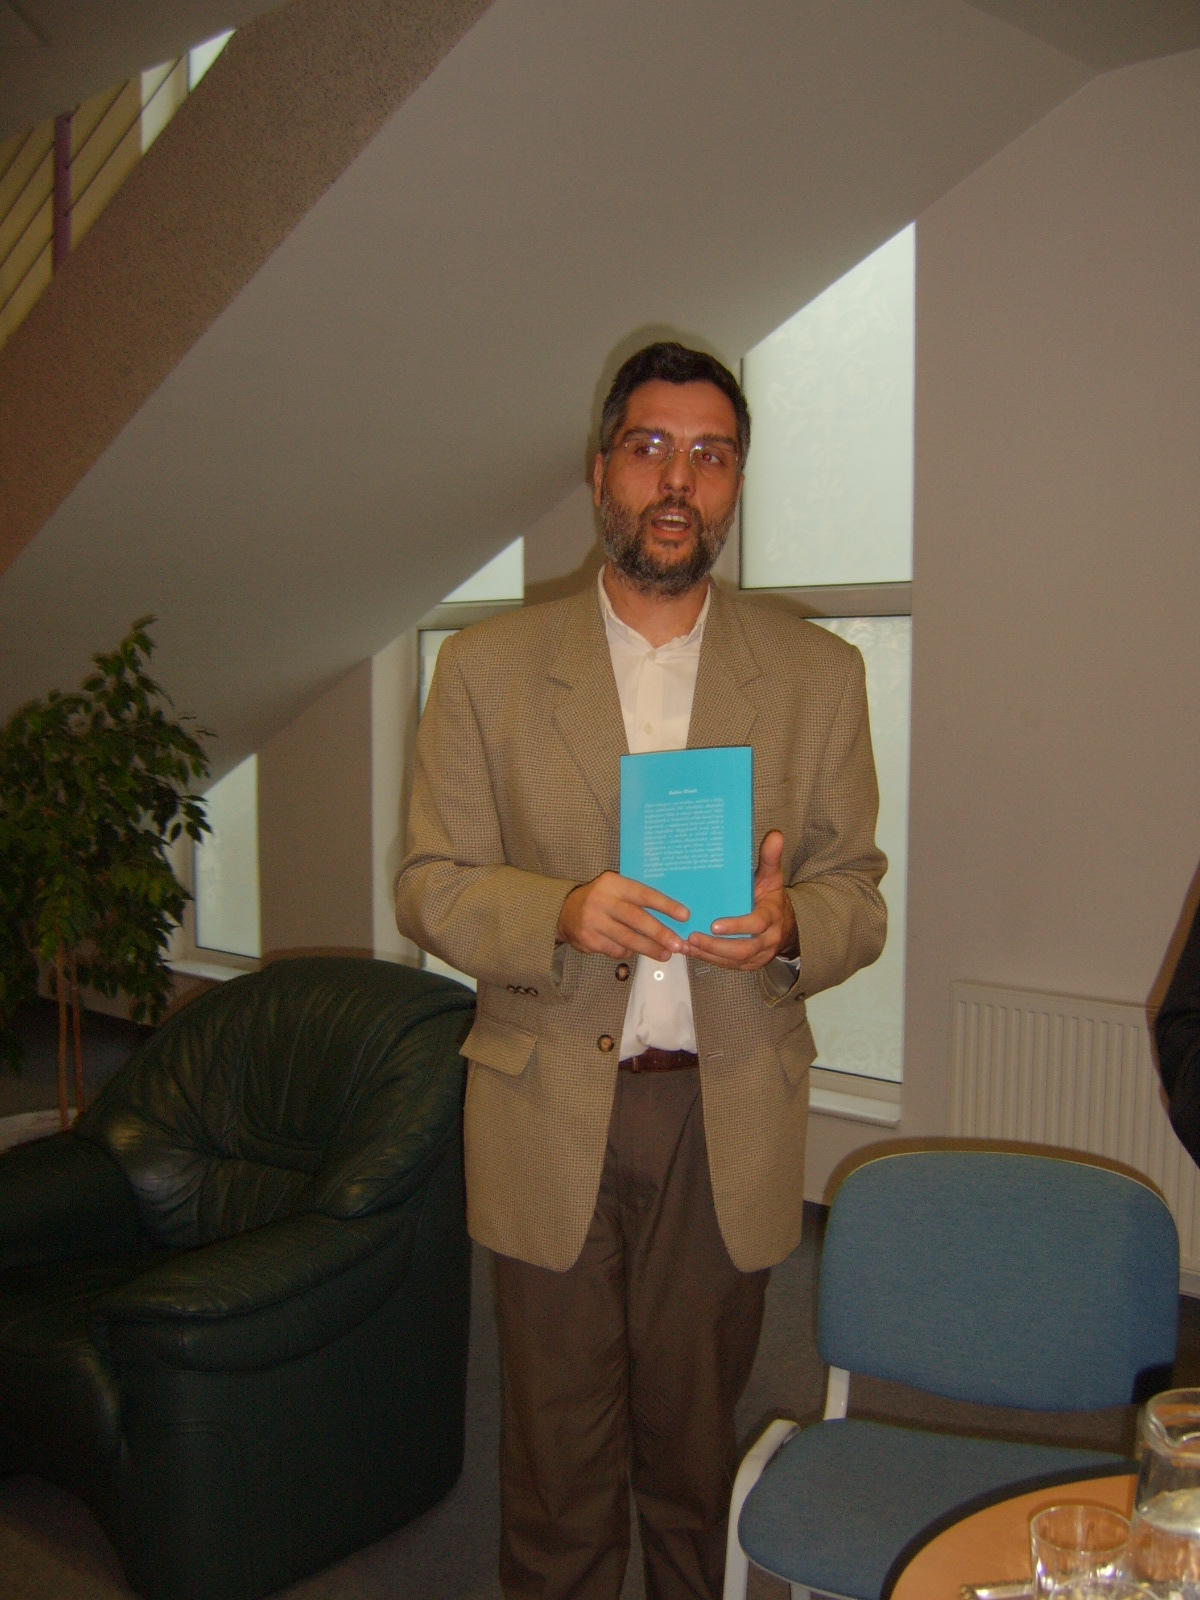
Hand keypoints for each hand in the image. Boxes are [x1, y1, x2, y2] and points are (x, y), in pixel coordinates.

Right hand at [557, 872, 688, 961]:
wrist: (564, 911)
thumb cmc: (601, 899)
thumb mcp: (616, 890)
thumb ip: (638, 899)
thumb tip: (673, 916)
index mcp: (613, 884)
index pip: (643, 894)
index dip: (665, 905)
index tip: (684, 915)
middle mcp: (601, 900)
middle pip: (636, 918)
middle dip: (659, 933)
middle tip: (677, 944)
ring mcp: (592, 921)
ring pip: (627, 938)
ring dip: (649, 948)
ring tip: (665, 954)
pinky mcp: (588, 939)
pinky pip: (615, 949)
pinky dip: (628, 952)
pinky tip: (635, 952)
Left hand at [686, 830, 797, 971]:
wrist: (784, 925)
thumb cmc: (771, 897)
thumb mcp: (772, 877)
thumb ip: (770, 858)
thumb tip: (775, 835)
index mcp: (772, 917)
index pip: (756, 924)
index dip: (736, 926)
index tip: (714, 924)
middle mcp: (767, 940)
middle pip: (742, 949)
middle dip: (715, 945)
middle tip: (692, 937)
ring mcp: (757, 955)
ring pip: (732, 960)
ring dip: (708, 954)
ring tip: (686, 944)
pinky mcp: (747, 964)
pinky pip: (727, 965)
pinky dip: (708, 958)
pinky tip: (690, 950)